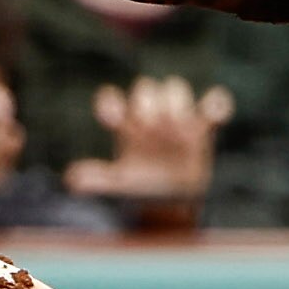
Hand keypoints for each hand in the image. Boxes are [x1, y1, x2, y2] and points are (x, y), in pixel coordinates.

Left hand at [66, 76, 231, 212]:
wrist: (172, 201)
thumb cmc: (141, 191)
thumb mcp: (118, 187)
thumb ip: (97, 180)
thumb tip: (72, 177)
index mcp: (125, 125)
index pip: (113, 100)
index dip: (110, 103)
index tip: (112, 122)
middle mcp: (150, 115)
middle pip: (145, 87)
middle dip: (147, 102)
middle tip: (150, 128)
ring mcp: (177, 117)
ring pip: (175, 87)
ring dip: (176, 102)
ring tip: (178, 130)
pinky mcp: (203, 125)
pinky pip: (213, 103)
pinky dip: (216, 103)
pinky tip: (212, 118)